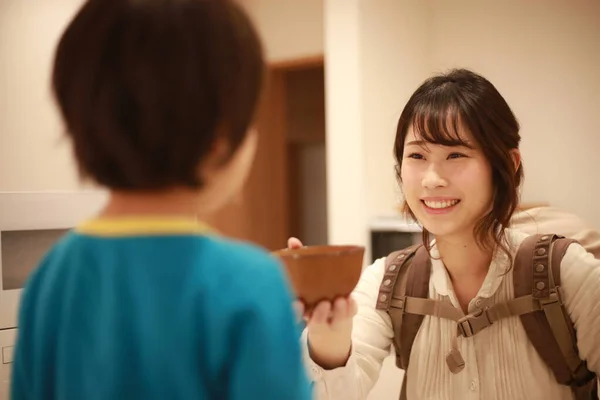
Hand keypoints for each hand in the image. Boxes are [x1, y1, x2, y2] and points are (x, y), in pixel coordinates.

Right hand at [287, 237, 356, 367]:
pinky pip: (349, 314)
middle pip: (314, 321)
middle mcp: (314, 319)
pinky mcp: (344, 318)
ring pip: (334, 319)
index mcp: (301, 311)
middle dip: (318, 314)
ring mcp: (331, 320)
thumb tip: (292, 240)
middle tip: (324, 304)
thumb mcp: (304, 278)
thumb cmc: (312, 295)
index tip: (298, 303)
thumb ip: (298, 258)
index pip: (294, 315)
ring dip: (338, 310)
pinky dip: (350, 307)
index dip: (295, 311)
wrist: (328, 323)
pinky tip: (351, 299)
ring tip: (341, 300)